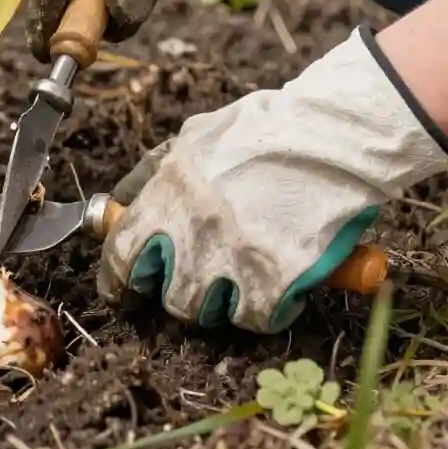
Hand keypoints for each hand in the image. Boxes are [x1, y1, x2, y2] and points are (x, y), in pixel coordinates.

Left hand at [98, 27, 447, 332]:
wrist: (331, 136)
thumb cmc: (262, 130)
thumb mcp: (193, 136)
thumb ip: (154, 171)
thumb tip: (121, 200)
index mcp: (169, 193)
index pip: (122, 253)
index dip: (116, 280)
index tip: (120, 291)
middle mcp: (194, 230)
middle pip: (166, 293)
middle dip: (173, 293)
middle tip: (186, 284)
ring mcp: (234, 259)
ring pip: (204, 310)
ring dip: (215, 302)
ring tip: (232, 280)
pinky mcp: (276, 281)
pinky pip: (254, 318)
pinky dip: (260, 310)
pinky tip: (271, 288)